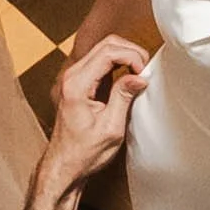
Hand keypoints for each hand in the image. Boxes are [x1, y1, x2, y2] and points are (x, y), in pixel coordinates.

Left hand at [51, 36, 147, 185]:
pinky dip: (118, 63)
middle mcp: (71, 76)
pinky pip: (100, 61)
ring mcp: (73, 78)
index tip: (144, 74)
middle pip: (106, 44)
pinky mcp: (78, 82)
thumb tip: (141, 77)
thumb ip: (124, 97)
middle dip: (131, 52)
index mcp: (77, 85)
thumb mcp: (111, 127)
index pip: (108, 52)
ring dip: (125, 56)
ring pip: (103, 49)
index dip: (132, 57)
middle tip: (146, 71)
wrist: (64, 165)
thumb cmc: (83, 153)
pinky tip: (129, 77)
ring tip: (140, 74)